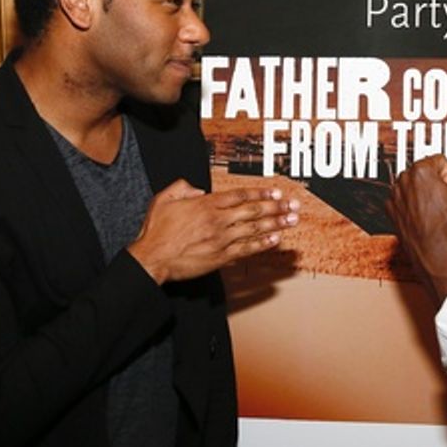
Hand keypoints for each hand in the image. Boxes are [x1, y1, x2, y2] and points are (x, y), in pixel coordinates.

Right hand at [128, 180, 299, 283]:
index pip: (240, 195)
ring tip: (292, 220)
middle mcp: (218, 220)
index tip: (276, 191)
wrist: (153, 258)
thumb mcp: (164, 199)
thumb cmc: (156, 230)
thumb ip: (182, 188)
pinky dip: (262, 244)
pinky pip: (247, 249)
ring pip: (254, 229)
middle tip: (293, 205)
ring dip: (276, 224)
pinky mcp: (221, 257)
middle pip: (253, 211)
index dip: (260, 192)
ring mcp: (221, 239)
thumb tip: (199, 189)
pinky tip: (275, 240)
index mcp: (206, 204)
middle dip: (276, 206)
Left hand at [386, 154, 446, 303]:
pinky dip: (412, 205)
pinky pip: (404, 200)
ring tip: (435, 208)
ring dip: (423, 193)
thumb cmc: (445, 224)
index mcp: (421, 170)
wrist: (431, 248)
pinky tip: (424, 215)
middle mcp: (404, 179)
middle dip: (435, 182)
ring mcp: (395, 195)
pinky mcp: (391, 209)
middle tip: (445, 199)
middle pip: (425, 172)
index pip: (440, 161)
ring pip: (413, 186)